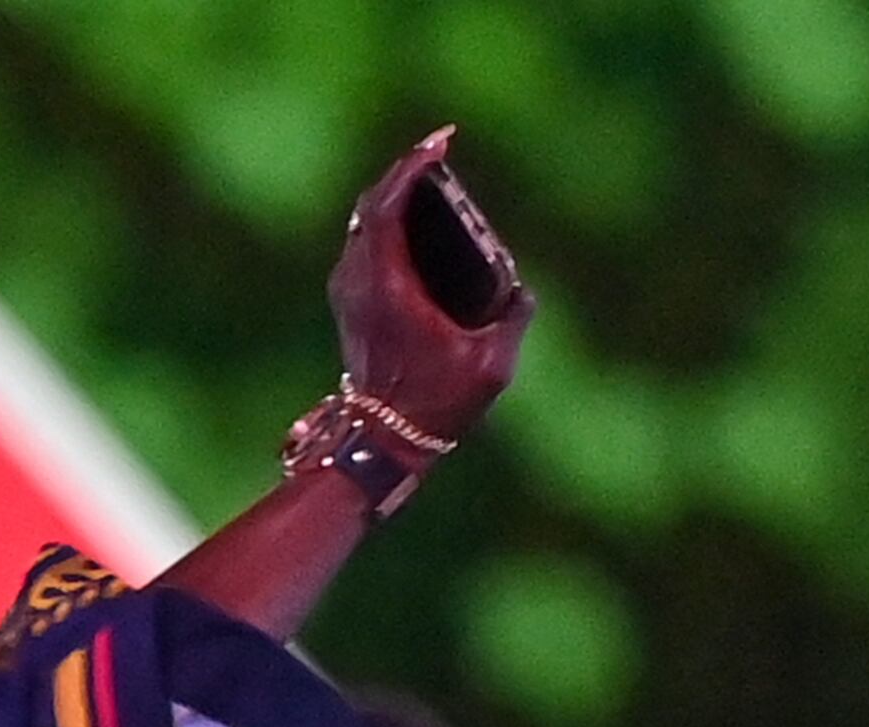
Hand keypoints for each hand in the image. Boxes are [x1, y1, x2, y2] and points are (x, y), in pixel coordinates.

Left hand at [326, 131, 528, 446]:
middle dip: (404, 172)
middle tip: (438, 151)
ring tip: (430, 180)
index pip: (388, 205)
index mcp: (387, 284)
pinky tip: (416, 221)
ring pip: (363, 223)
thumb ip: (513, 317)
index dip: (412, 166)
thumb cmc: (437, 403)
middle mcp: (359, 281)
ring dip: (393, 195)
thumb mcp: (491, 364)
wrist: (382, 441)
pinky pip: (364, 244)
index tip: (440, 142)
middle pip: (372, 204)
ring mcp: (348, 293)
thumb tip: (520, 291)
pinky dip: (386, 222)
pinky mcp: (349, 304)